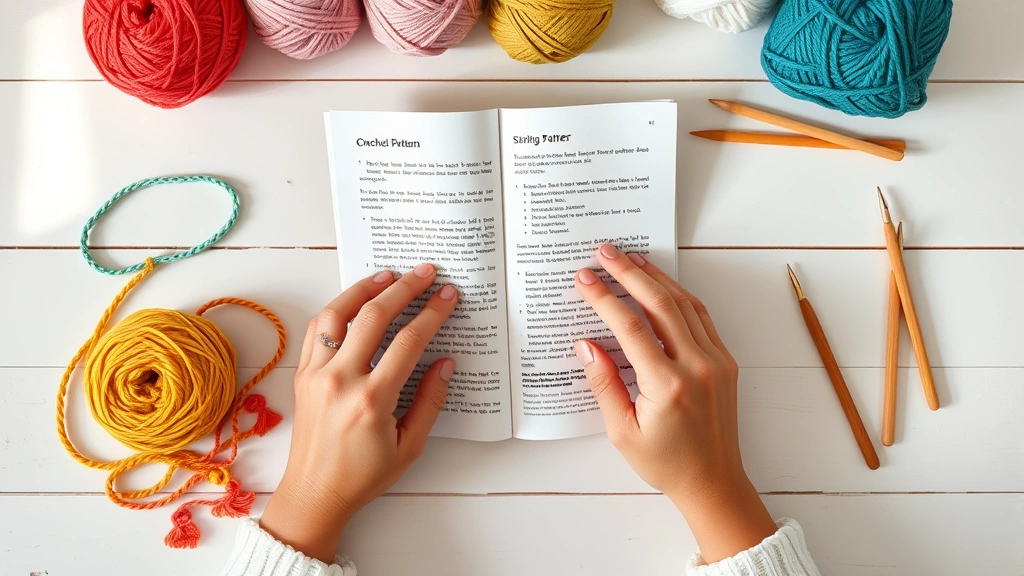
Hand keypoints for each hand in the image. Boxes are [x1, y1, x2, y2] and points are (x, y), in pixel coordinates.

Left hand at [260, 264, 457, 562]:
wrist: (315, 494)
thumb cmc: (363, 476)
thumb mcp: (410, 445)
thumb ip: (430, 400)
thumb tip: (445, 362)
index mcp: (372, 400)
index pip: (409, 341)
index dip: (432, 313)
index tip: (447, 296)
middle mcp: (341, 381)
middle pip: (374, 316)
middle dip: (404, 288)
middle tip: (425, 272)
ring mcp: (317, 375)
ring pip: (337, 313)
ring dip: (364, 288)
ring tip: (387, 276)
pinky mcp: (302, 376)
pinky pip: (316, 330)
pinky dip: (336, 309)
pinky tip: (354, 302)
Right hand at [574, 244, 775, 562]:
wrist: (713, 482)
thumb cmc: (666, 463)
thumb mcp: (622, 431)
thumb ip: (604, 384)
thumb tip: (586, 344)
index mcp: (668, 386)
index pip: (630, 328)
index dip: (605, 299)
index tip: (585, 279)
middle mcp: (697, 367)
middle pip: (660, 304)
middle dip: (629, 273)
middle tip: (605, 253)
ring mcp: (715, 361)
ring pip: (684, 304)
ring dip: (656, 277)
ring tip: (630, 259)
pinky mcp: (724, 361)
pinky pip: (701, 317)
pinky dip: (679, 295)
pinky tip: (661, 284)